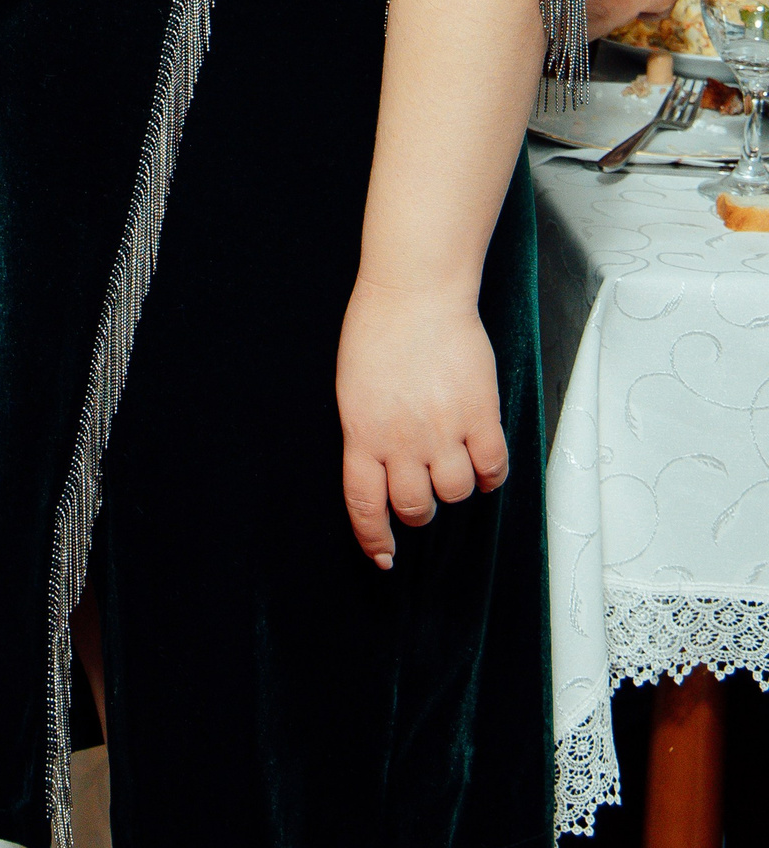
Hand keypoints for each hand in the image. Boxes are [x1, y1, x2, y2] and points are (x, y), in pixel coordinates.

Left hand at [336, 280, 508, 567]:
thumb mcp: (353, 389)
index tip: (384, 555)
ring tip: (453, 459)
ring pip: (456, 492)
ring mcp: (442, 430)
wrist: (414, 292)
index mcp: (362, 433)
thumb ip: (368, 433)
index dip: (374, 538)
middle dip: (419, 508)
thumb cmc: (378, 330)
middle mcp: (401, 440)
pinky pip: (493, 468)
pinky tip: (482, 457)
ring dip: (455, 485)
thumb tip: (383, 470)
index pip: (365, 506)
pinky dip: (490, 472)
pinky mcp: (479, 416)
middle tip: (423, 489)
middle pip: (415, 507)